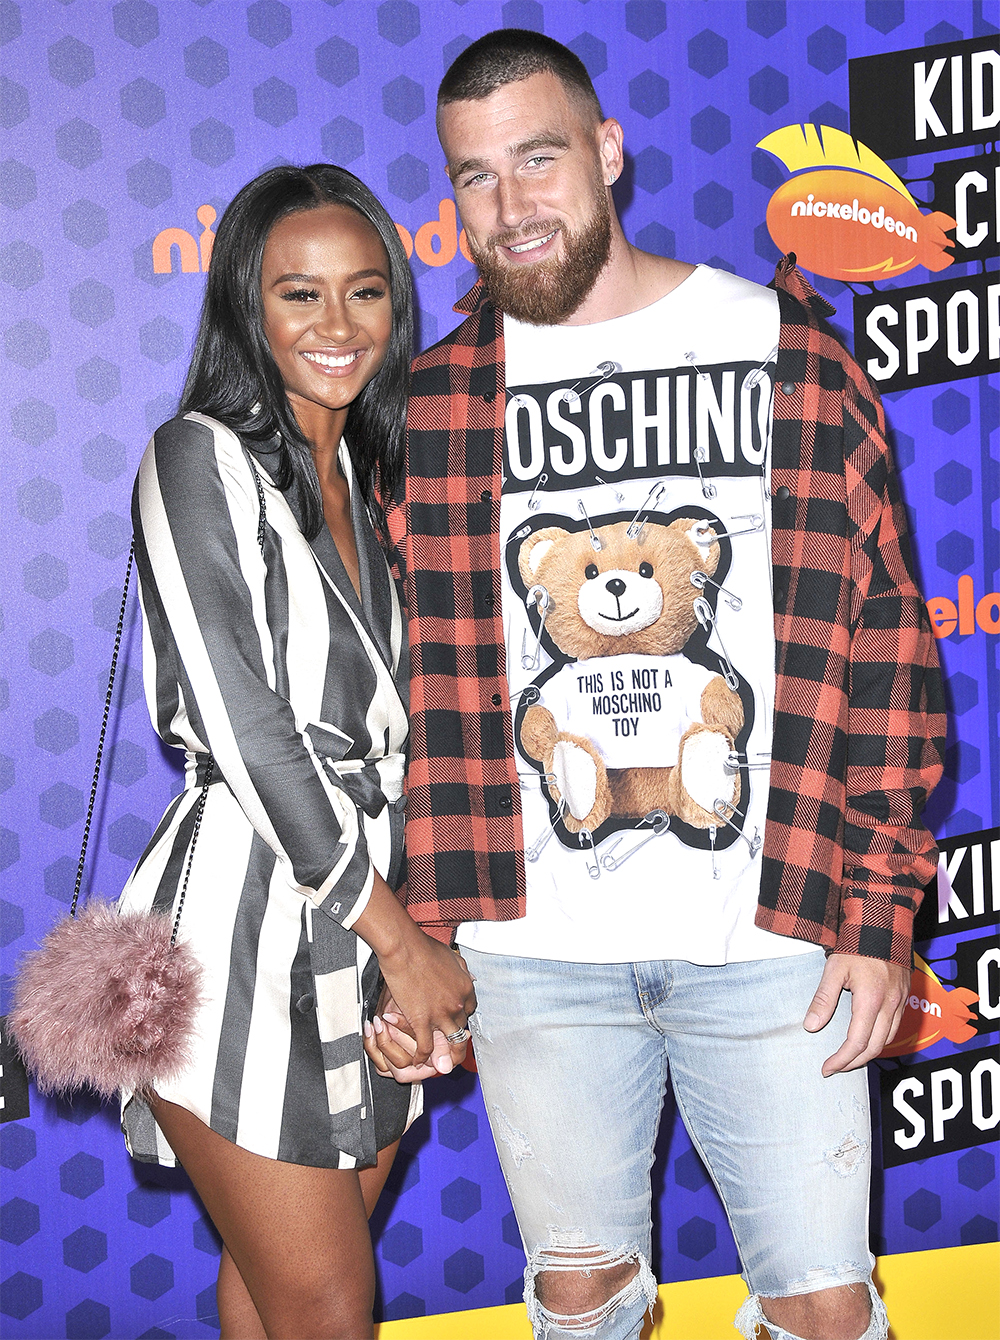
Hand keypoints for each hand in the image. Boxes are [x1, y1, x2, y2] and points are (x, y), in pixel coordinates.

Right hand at [352, 876, 476, 1068]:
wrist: (404, 950)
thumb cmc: (424, 949)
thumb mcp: (452, 957)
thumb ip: (462, 970)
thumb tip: (471, 977)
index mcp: (465, 988)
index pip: (471, 1010)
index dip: (462, 1015)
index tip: (454, 1018)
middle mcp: (457, 1004)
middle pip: (461, 1027)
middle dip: (452, 1033)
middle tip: (445, 1040)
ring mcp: (441, 1015)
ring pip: (450, 1043)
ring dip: (445, 1054)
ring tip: (440, 1062)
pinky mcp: (422, 1021)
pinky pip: (425, 1047)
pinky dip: (422, 1056)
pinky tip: (417, 1060)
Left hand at [803, 953, 909, 1075]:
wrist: (884, 922)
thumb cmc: (857, 944)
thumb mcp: (834, 968)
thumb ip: (824, 999)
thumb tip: (811, 1026)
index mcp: (871, 1001)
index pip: (857, 1043)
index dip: (841, 1060)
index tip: (827, 1068)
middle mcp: (890, 1005)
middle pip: (875, 1048)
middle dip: (854, 1062)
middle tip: (835, 1067)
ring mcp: (901, 1002)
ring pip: (888, 1040)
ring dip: (868, 1053)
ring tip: (848, 1057)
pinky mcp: (904, 996)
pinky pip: (895, 1027)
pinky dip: (880, 1039)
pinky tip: (867, 1038)